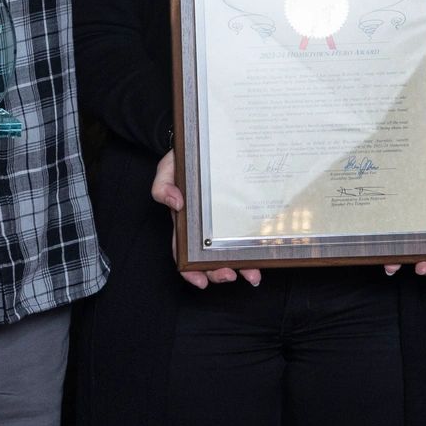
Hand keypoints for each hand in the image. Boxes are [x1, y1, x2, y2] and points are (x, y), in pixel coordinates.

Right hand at [154, 150, 261, 289]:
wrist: (203, 144)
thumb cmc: (183, 160)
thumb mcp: (167, 169)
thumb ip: (162, 186)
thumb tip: (175, 203)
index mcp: (184, 221)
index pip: (183, 252)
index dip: (190, 271)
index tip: (200, 281)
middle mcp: (203, 227)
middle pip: (209, 258)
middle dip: (218, 272)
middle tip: (230, 276)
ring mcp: (222, 222)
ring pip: (230, 251)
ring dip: (241, 267)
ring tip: (252, 274)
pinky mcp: (240, 214)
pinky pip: (246, 235)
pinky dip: (253, 249)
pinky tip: (263, 256)